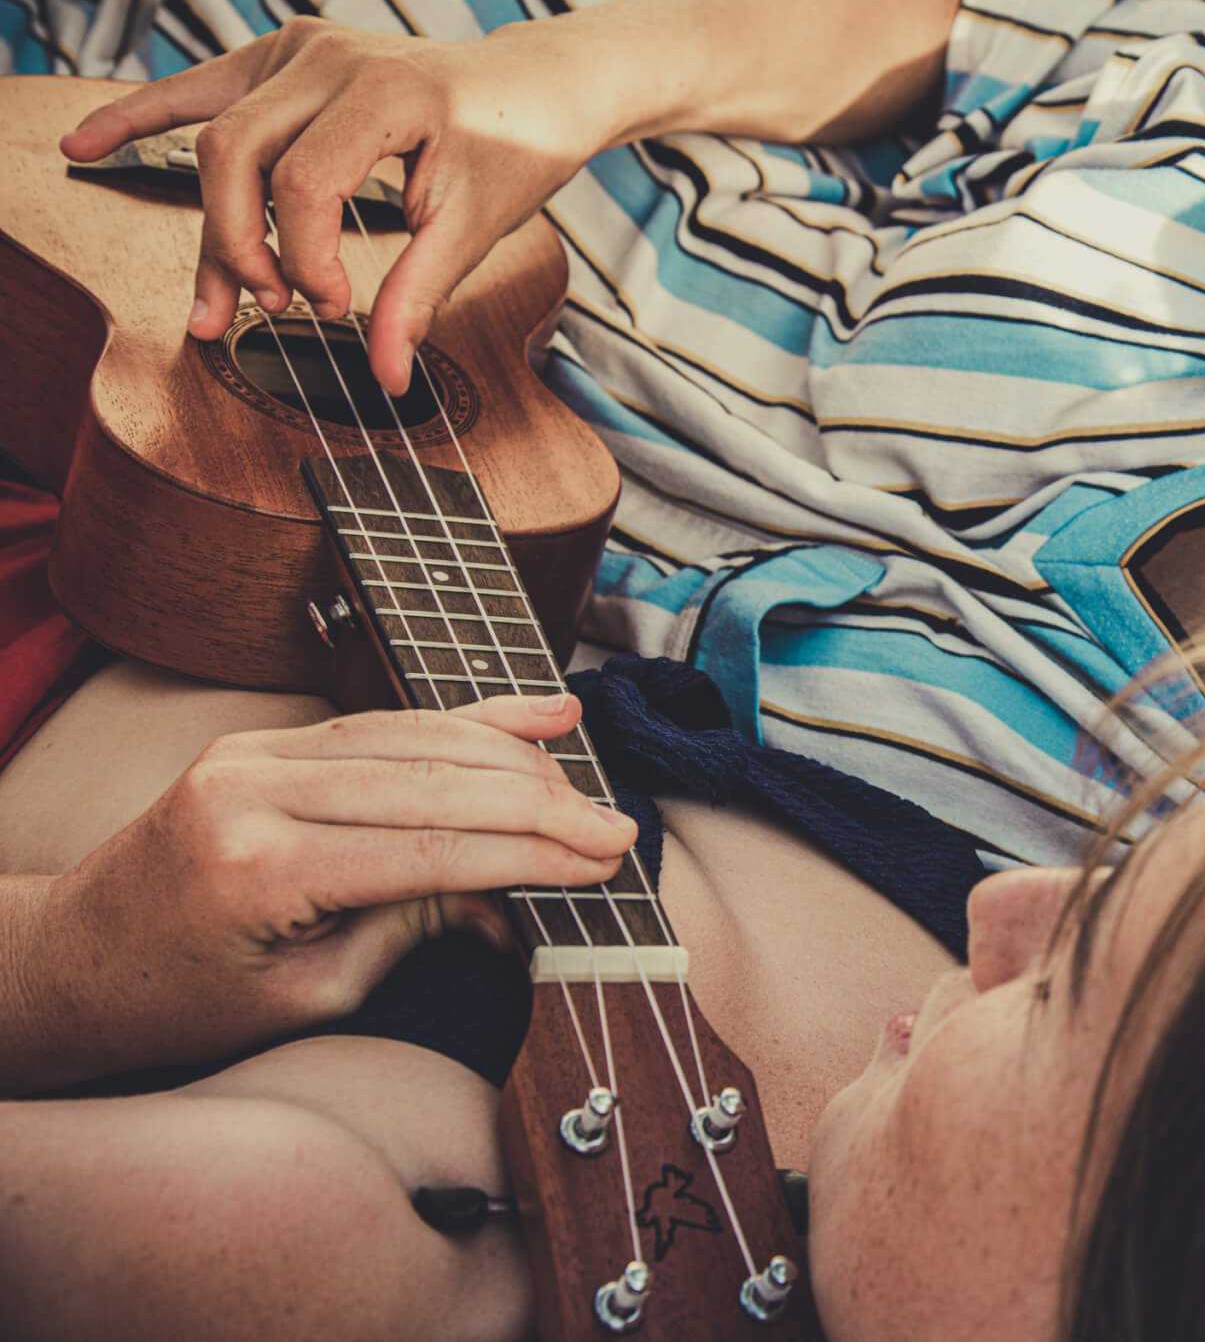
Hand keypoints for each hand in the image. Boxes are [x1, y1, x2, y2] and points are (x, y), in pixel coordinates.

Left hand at [21, 693, 634, 1084]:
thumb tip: (511, 895)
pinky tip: (535, 717)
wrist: (72, 963)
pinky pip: (382, 722)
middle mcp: (252, 789)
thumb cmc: (182, 1002)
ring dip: (512, 760)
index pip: (431, 847)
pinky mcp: (262, 740)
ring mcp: (252, 752)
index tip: (604, 862)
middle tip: (617, 831)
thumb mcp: (309, 993)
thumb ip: (412, 928)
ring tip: (586, 791)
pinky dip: (465, 720)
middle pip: (434, 781)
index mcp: (258, 865)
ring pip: (416, 736)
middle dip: (540, 806)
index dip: (531, 854)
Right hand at [59, 17, 606, 395]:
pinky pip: (200, 89)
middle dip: (243, 245)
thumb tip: (384, 374)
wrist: (532, 87)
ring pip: (216, 134)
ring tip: (212, 304)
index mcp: (384, 93)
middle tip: (273, 310)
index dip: (304, 258)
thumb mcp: (474, 227)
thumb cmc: (513, 148)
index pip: (303, 183)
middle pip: (237, 155)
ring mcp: (298, 51)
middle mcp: (330, 60)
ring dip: (209, 222)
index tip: (334, 308)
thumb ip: (418, 296)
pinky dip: (142, 116)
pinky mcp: (281, 58)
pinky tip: (85, 145)